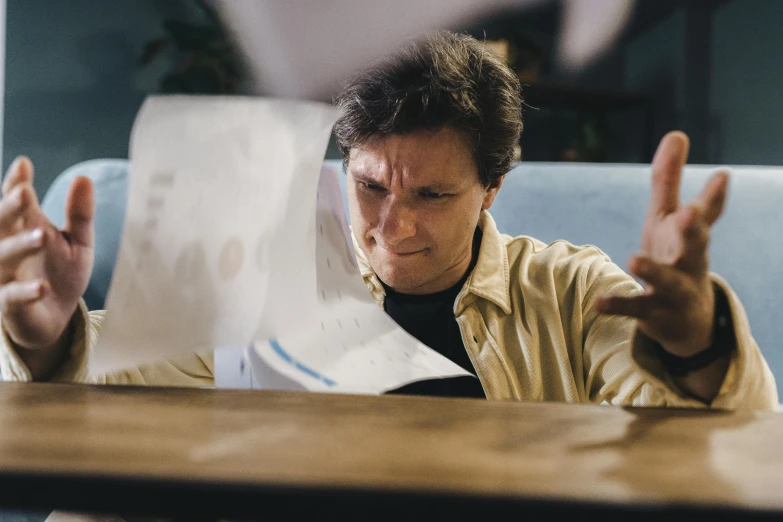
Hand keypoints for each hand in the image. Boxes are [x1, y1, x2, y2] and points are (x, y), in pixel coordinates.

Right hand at [0, 157, 94, 362]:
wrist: (56, 317)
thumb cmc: (61, 273)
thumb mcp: (78, 241)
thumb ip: (79, 213)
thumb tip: (83, 177)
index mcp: (23, 228)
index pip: (14, 201)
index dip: (16, 182)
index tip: (24, 164)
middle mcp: (7, 247)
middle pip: (0, 223)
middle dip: (9, 207)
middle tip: (24, 192)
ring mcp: (3, 276)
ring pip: (2, 256)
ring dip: (19, 246)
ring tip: (42, 237)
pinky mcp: (7, 305)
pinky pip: (10, 297)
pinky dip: (24, 292)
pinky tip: (41, 287)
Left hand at [595, 131, 727, 356]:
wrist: (686, 319)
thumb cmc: (675, 256)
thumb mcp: (667, 217)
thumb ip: (668, 179)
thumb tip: (676, 133)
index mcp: (691, 237)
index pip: (704, 214)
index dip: (712, 196)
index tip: (720, 175)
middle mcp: (689, 262)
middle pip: (696, 245)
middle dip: (693, 228)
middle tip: (691, 212)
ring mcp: (674, 290)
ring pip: (667, 280)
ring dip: (653, 270)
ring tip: (633, 259)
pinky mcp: (653, 312)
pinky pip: (635, 308)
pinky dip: (617, 305)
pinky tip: (597, 303)